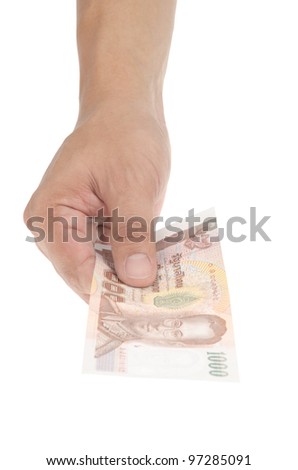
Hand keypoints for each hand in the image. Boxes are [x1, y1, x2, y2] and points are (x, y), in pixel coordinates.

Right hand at [24, 103, 169, 301]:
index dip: (110, 295)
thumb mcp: (133, 184)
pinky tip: (158, 274)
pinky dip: (131, 264)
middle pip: (86, 275)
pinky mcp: (91, 229)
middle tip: (161, 311)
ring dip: (130, 280)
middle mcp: (54, 227)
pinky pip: (109, 256)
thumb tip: (137, 282)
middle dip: (122, 292)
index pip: (76, 269)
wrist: (126, 110)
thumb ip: (132, 234)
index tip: (144, 315)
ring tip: (164, 297)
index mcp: (51, 214)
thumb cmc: (124, 136)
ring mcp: (71, 230)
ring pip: (100, 270)